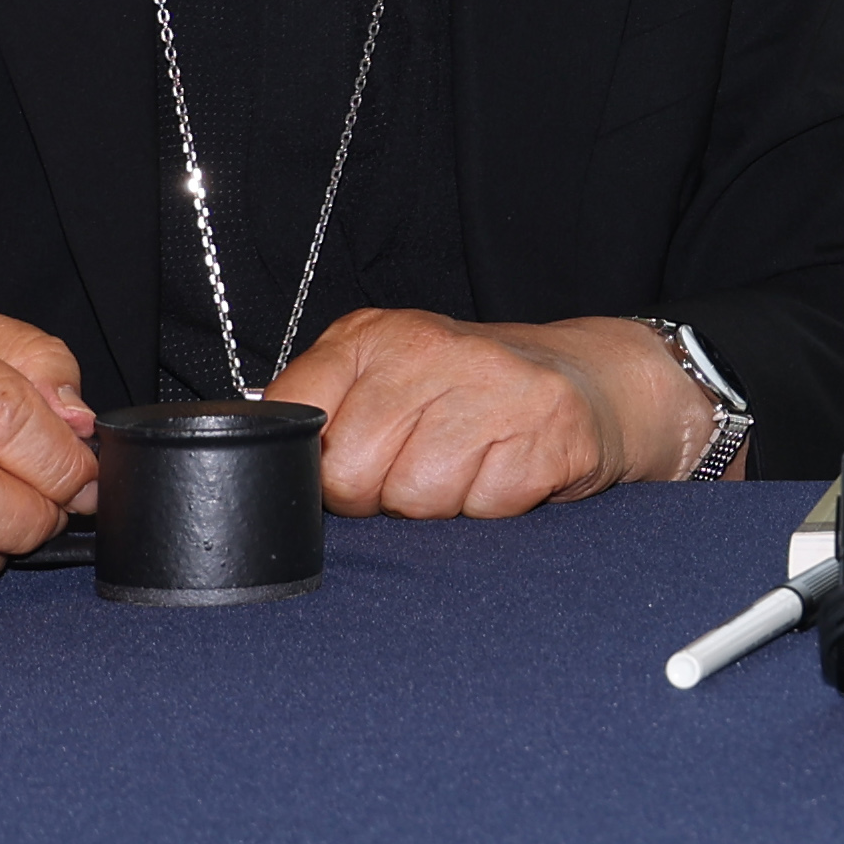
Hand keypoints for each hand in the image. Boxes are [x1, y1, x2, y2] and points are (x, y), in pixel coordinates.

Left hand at [269, 310, 710, 519]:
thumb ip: (324, 409)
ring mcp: (492, 386)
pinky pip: (480, 508)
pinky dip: (489, 507)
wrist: (590, 381)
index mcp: (374, 335)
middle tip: (420, 467)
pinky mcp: (545, 432)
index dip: (316, 468)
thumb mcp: (387, 376)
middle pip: (350, 475)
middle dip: (378, 495)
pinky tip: (504, 472)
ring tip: (466, 468)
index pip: (297, 423)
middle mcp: (429, 349)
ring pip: (415, 499)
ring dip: (438, 506)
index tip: (352, 463)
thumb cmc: (472, 391)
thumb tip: (254, 456)